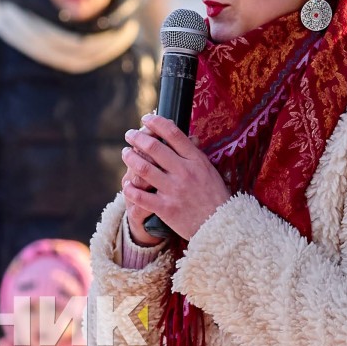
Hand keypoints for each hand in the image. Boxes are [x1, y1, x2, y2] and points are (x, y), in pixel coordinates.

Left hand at [120, 115, 231, 241]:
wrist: (220, 225)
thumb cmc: (215, 196)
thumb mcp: (210, 170)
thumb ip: (195, 154)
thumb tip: (188, 136)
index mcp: (196, 160)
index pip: (173, 133)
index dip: (156, 122)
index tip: (146, 119)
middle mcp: (184, 172)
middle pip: (153, 147)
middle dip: (137, 137)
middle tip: (129, 134)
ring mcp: (173, 190)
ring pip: (143, 168)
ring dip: (130, 157)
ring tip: (126, 152)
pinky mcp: (165, 208)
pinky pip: (140, 195)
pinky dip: (130, 188)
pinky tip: (127, 183)